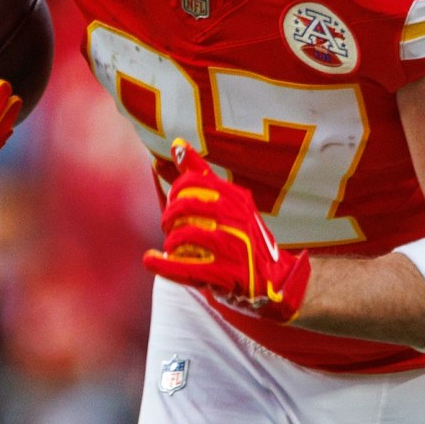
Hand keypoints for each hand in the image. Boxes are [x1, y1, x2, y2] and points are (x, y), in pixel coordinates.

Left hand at [142, 143, 307, 321]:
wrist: (274, 279)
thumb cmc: (243, 235)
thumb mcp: (230, 201)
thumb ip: (202, 174)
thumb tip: (177, 144)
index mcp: (237, 198)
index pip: (193, 183)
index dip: (175, 192)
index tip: (173, 203)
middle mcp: (237, 219)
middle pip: (184, 208)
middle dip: (168, 217)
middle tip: (168, 226)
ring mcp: (234, 248)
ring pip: (183, 237)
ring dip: (170, 243)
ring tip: (172, 248)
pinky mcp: (227, 275)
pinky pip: (185, 267)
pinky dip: (162, 264)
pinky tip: (150, 260)